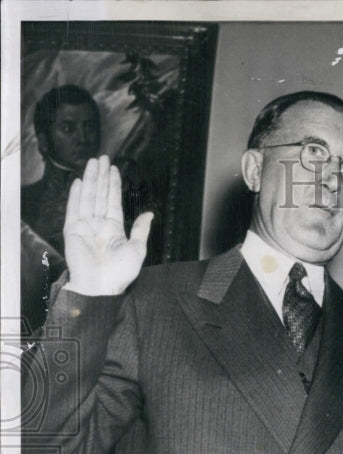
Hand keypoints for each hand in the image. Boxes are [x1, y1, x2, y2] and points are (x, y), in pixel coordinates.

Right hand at [63, 156, 153, 295]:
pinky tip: (80, 181)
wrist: (100, 287)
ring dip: (91, 180)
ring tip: (93, 163)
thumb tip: (150, 214)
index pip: (113, 200)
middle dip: (101, 176)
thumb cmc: (119, 274)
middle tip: (102, 157)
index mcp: (113, 228)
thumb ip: (141, 229)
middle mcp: (98, 224)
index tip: (113, 168)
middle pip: (100, 194)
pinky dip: (76, 195)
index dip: (113, 184)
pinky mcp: (72, 231)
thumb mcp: (137, 249)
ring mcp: (84, 226)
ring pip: (88, 197)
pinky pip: (74, 209)